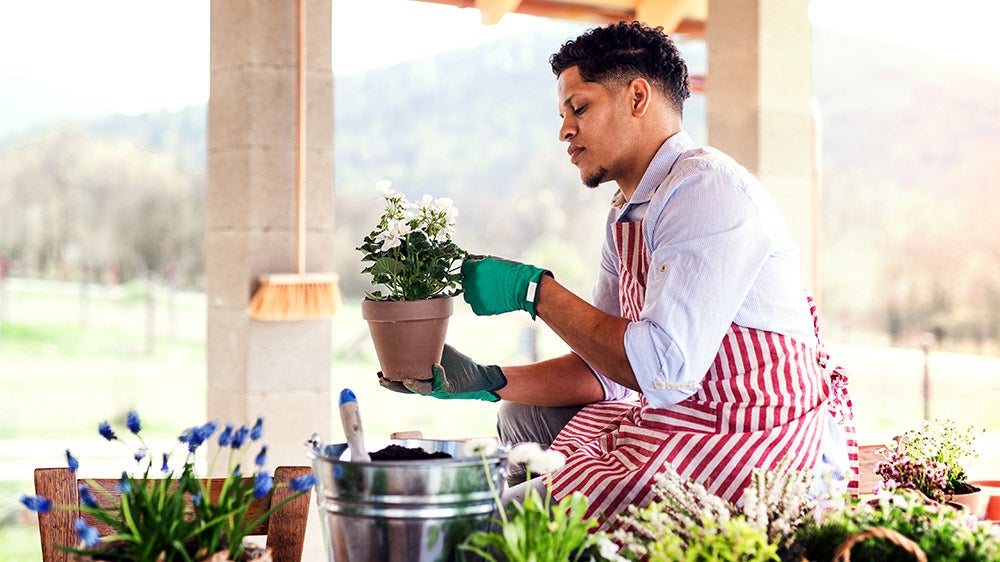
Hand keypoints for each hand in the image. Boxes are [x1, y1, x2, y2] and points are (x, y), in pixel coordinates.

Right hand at [376, 345, 505, 401]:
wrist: (477, 374)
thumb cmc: (456, 363)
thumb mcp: (438, 351)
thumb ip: (426, 344)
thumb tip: (414, 324)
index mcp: (421, 378)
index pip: (402, 380)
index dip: (390, 379)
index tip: (378, 373)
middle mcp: (427, 386)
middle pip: (406, 389)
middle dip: (394, 386)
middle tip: (381, 380)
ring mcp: (438, 389)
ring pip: (422, 390)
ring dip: (413, 385)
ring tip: (405, 380)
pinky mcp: (450, 389)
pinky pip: (443, 383)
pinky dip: (439, 375)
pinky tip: (436, 366)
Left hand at [461, 256, 549, 318]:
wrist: (523, 289)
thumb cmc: (512, 272)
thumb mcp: (494, 261)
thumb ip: (479, 260)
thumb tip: (469, 258)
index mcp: (475, 269)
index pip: (464, 268)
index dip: (470, 269)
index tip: (477, 271)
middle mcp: (472, 283)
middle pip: (465, 282)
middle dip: (472, 281)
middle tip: (486, 282)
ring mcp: (475, 297)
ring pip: (468, 295)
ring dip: (475, 293)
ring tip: (490, 291)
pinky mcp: (479, 309)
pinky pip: (475, 305)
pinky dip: (481, 303)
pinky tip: (492, 298)